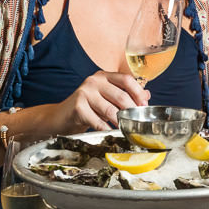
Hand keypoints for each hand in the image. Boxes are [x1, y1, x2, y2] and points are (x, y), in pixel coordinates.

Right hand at [28, 71, 149, 134]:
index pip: (126, 80)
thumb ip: (125, 95)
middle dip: (131, 111)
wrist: (60, 117)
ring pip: (110, 109)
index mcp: (104, 76)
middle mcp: (94, 81)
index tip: (144, 106)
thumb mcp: (107, 99)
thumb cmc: (87, 108)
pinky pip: (97, 121)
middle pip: (120, 96)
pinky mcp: (77, 106)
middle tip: (136, 122)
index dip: (138, 93)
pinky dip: (106, 129)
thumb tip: (147, 96)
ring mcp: (84, 92)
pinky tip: (111, 133)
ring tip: (125, 129)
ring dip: (120, 122)